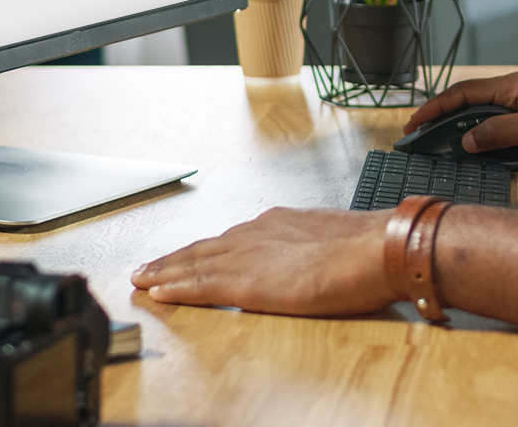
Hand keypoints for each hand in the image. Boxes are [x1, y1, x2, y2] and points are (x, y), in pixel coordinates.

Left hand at [131, 207, 395, 315]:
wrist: (376, 249)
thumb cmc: (366, 249)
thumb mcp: (331, 240)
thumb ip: (310, 249)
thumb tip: (311, 260)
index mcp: (276, 224)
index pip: (229, 239)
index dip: (203, 251)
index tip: (184, 257)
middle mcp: (255, 234)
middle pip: (203, 249)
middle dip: (173, 260)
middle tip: (146, 268)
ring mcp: (248, 257)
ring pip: (194, 265)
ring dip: (165, 273)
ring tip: (142, 280)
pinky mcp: (246, 284)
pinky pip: (200, 286)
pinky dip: (176, 289)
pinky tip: (158, 294)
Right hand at [403, 72, 517, 161]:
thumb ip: (498, 133)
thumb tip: (465, 141)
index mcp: (512, 86)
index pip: (463, 93)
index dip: (435, 107)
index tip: (414, 123)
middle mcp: (516, 94)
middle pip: (469, 104)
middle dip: (442, 120)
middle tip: (420, 139)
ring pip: (484, 118)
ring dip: (462, 131)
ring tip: (440, 148)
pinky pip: (499, 130)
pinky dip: (483, 140)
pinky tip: (477, 154)